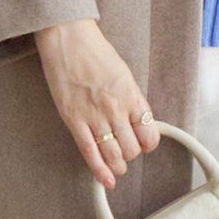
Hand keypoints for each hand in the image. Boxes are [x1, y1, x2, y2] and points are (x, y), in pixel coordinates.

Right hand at [35, 19, 159, 188]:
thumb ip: (131, 99)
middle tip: (126, 151)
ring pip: (114, 155)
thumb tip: (136, 120)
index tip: (144, 143)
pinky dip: (99, 171)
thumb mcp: (124, 74)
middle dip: (131, 155)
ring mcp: (94, 116)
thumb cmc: (95, 52)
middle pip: (132, 149)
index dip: (148, 144)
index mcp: (132, 96)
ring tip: (117, 167)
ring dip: (118, 166)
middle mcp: (116, 109)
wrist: (68, 39)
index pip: (149, 134)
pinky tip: (106, 180)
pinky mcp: (74, 120)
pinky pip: (90, 153)